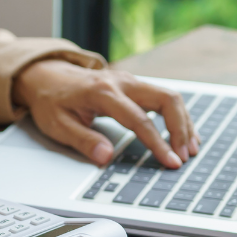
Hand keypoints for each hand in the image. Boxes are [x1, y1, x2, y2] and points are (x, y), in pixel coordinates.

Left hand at [12, 60, 199, 167]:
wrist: (46, 74)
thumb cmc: (51, 100)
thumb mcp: (57, 125)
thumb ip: (83, 140)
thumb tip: (106, 156)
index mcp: (102, 92)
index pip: (139, 119)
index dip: (158, 143)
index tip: (171, 162)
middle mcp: (122, 82)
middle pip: (166, 99)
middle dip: (180, 129)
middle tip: (185, 156)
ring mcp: (130, 81)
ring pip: (169, 96)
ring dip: (184, 122)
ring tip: (190, 148)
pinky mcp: (134, 85)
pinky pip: (163, 97)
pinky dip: (177, 116)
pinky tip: (183, 134)